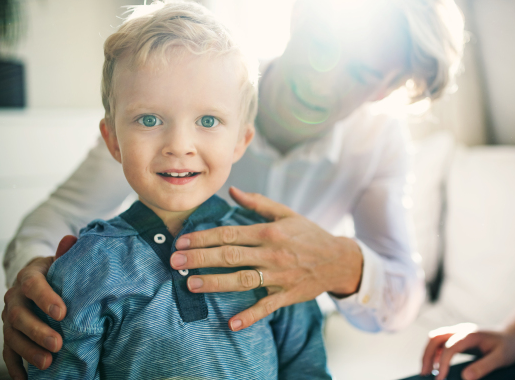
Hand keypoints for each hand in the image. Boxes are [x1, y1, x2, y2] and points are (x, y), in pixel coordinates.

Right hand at [2, 235, 75, 378]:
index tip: (63, 312)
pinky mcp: (10, 335)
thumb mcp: (61, 261)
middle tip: (58, 343)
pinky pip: (9, 353)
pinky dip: (17, 367)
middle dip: (38, 331)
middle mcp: (14, 298)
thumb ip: (66, 253)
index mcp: (29, 276)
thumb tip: (71, 239)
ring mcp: (9, 318)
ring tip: (48, 363)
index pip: (33, 286)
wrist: (41, 281)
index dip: (46, 299)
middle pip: (20, 316)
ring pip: (13, 336)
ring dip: (29, 351)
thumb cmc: (58, 272)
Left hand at [170, 187, 362, 330]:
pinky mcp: (287, 295)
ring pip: (243, 280)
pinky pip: (266, 307)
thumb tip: (232, 190)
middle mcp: (272, 253)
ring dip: (216, 283)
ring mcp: (279, 276)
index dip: (204, 238)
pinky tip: (231, 324)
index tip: (182, 242)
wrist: (338, 259)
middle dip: (200, 259)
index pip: (230, 234)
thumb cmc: (309, 234)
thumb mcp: (287, 213)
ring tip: (191, 285)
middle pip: (230, 255)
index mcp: (269, 232)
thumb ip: (258, 203)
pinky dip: (250, 316)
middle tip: (175, 263)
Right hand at [421, 323, 514, 379]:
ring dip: (428, 353)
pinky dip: (434, 353)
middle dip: (427, 356)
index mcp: (470, 334)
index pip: (449, 347)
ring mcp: (458, 332)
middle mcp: (461, 330)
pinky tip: (436, 366)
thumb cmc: (508, 346)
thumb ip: (484, 367)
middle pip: (435, 338)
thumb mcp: (501, 358)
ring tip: (427, 371)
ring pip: (435, 339)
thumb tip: (465, 377)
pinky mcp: (458, 337)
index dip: (443, 363)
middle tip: (424, 374)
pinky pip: (440, 342)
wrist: (512, 334)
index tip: (440, 379)